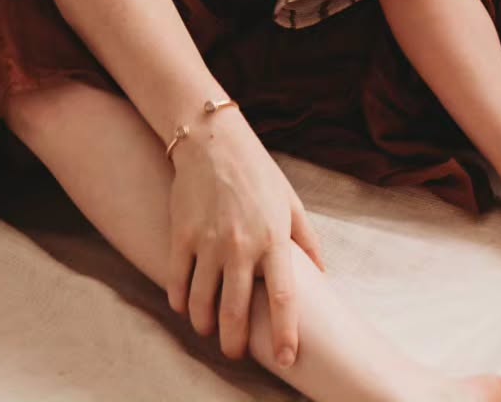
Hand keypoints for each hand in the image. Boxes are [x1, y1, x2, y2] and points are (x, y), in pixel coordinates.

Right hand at [167, 104, 325, 365]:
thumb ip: (306, 240)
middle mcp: (241, 245)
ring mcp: (208, 242)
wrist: (213, 141)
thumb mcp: (289, 201)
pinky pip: (178, 284)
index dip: (285, 335)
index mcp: (274, 239)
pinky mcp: (182, 236)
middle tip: (234, 352)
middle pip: (236, 314)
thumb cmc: (257, 172)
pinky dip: (181, 302)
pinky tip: (186, 305)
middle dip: (234, 344)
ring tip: (209, 329)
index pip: (284, 299)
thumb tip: (322, 274)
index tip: (285, 360)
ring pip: (202, 305)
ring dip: (205, 326)